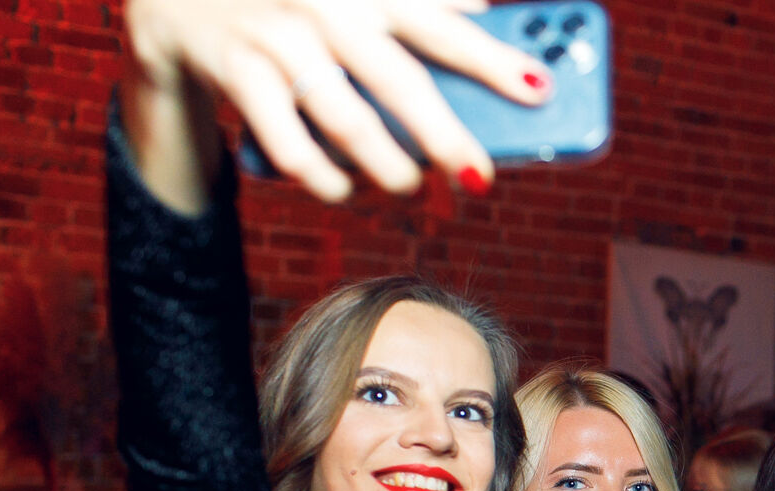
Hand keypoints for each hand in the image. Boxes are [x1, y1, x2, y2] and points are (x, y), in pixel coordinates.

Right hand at [123, 0, 551, 203]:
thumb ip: (417, 0)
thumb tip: (486, 11)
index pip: (439, 25)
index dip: (491, 57)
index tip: (538, 88)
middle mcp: (324, 4)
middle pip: (399, 79)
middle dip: (445, 135)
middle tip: (477, 176)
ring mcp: (278, 37)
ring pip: (346, 118)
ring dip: (386, 165)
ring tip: (408, 184)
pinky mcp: (236, 69)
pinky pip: (289, 143)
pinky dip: (323, 177)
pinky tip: (343, 189)